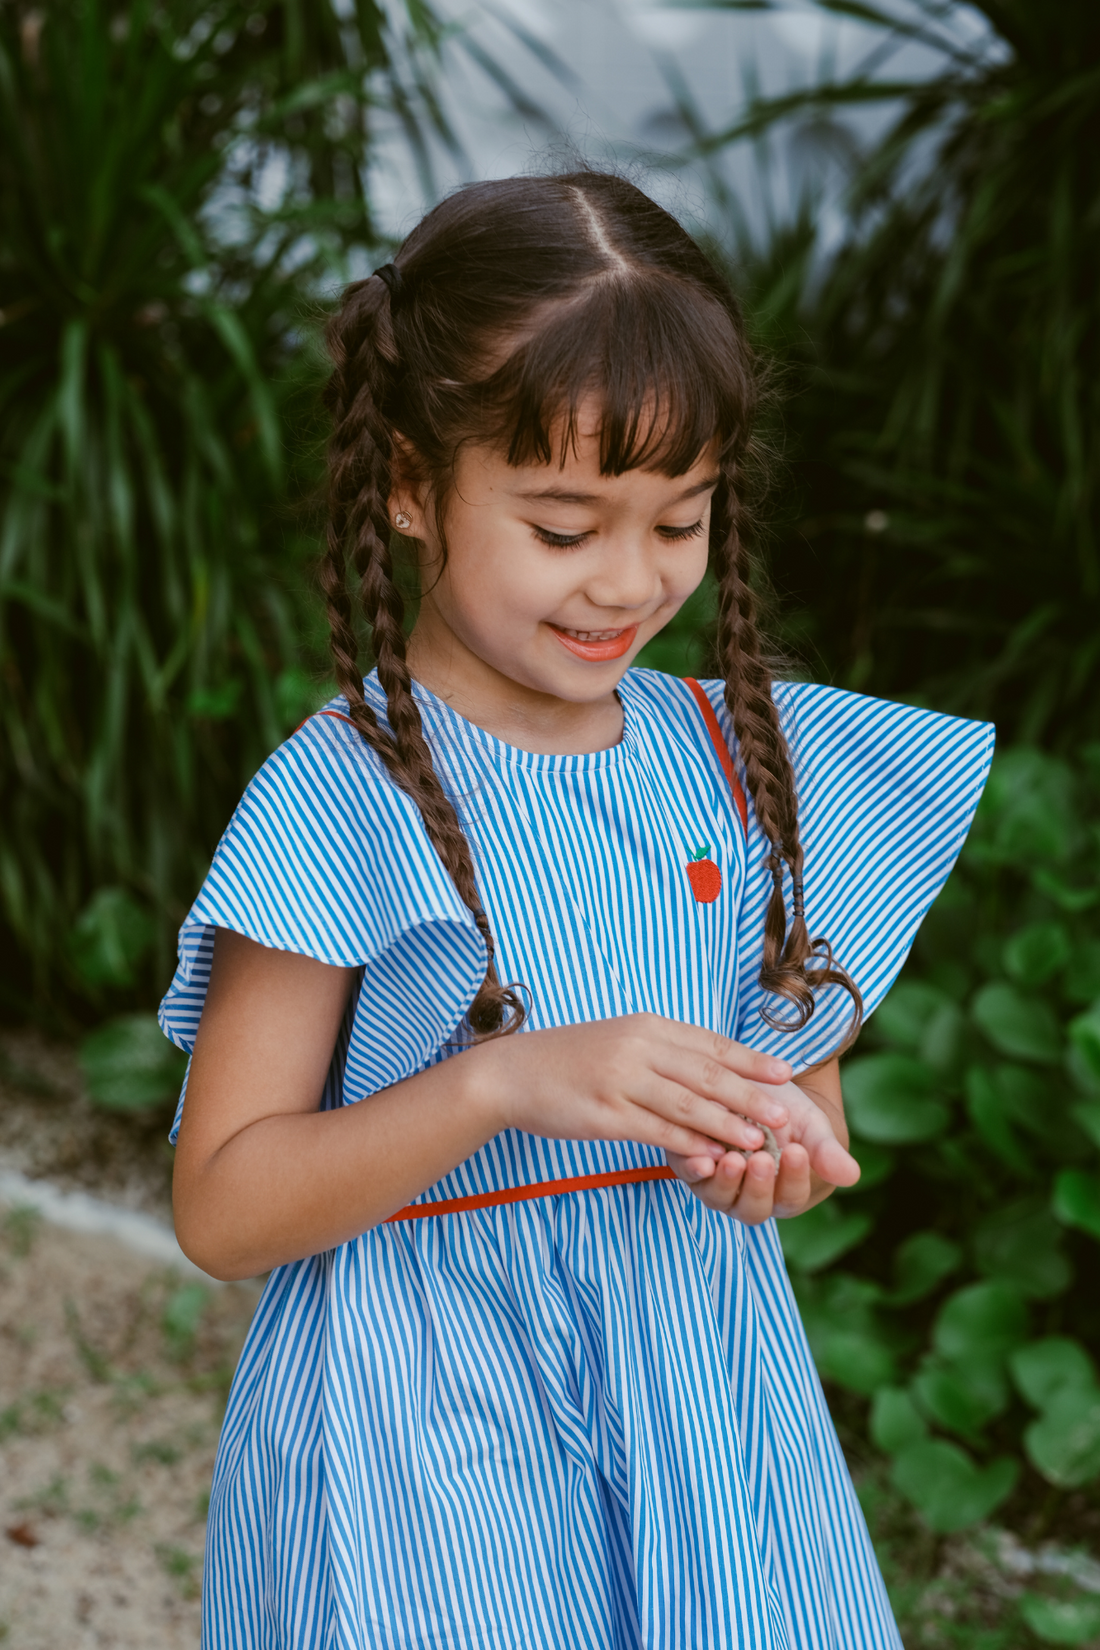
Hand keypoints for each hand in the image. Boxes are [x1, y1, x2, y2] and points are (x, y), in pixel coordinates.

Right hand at [478, 1012, 792, 1160]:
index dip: (750, 1061)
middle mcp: (638, 1049)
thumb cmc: (570, 1059)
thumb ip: (662, 1051)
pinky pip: (657, 1131)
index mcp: (647, 1026)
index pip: (710, 1044)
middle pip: (707, 1074)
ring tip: (758, 1141)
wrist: (512, 1073)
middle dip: (750, 1096)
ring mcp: (621, 1080)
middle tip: (784, 1115)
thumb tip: (711, 1067)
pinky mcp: (605, 1114)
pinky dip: (688, 1145)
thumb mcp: (620, 1040)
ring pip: (687, 1105)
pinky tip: (712, 1157)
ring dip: (727, 1125)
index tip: (784, 1074)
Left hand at [665, 1063, 860, 1223]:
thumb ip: (828, 1152)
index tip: (797, 1152)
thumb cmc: (793, 1115)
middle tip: (762, 1160)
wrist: (757, 1092)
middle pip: (754, 1208)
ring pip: (720, 1198)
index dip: (794, 1178)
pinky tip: (699, 1155)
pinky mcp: (691, 1166)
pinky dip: (693, 1168)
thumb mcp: (812, 1127)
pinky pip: (689, 1175)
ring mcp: (718, 1187)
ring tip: (733, 1158)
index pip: (791, 1197)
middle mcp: (749, 1198)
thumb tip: (852, 1175)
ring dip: (726, 1181)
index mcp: (785, 1195)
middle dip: (759, 1185)